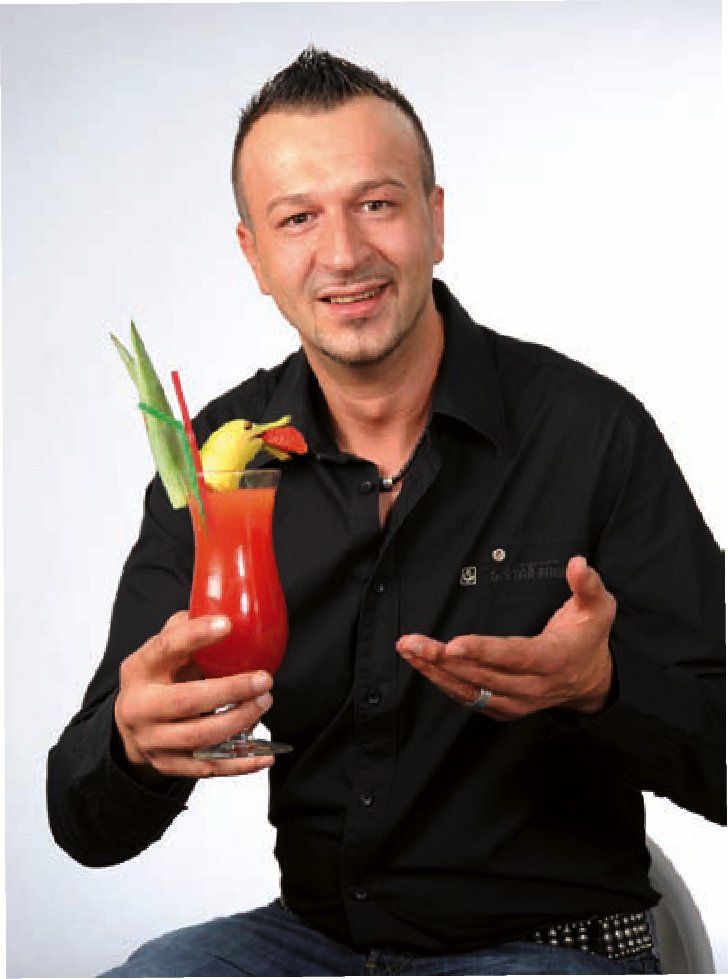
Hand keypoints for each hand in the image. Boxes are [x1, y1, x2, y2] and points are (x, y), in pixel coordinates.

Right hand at [114, 611, 274, 778]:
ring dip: (240, 720)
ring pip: (200, 737)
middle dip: (232, 690)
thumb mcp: (162, 650)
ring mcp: (152, 740)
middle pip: (188, 701)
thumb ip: (186, 629)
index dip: (196, 636)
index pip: (166, 648)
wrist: (132, 723)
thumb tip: (223, 608)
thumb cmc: (157, 678)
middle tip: (264, 679)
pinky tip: (265, 755)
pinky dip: (240, 763)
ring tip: (264, 702)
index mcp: (140, 668)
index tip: (227, 625)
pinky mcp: (168, 764)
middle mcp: (140, 706)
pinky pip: (209, 768)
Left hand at [396, 556, 615, 719]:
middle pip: (483, 674)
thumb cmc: (588, 636)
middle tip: (412, 642)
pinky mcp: (505, 708)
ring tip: (408, 651)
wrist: (592, 679)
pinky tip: (423, 666)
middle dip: (443, 659)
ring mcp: (518, 701)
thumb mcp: (598, 608)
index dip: (483, 651)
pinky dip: (444, 683)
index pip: (514, 656)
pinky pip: (470, 698)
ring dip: (435, 672)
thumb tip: (578, 562)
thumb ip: (588, 585)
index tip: (453, 645)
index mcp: (553, 659)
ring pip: (471, 690)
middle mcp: (534, 686)